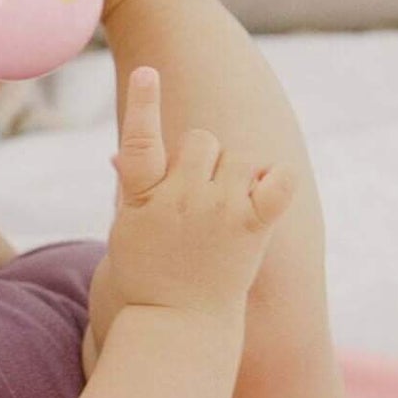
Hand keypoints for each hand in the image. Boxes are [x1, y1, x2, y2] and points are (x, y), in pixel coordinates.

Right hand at [104, 66, 297, 318]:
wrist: (175, 326)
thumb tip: (121, 155)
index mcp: (143, 198)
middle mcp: (180, 199)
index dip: (142, 103)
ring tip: (228, 207)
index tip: (147, 71)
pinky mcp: (251, 228)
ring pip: (239, 156)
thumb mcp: (125, 232)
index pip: (140, 140)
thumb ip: (129, 189)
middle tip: (200, 192)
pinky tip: (267, 191)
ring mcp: (218, 211)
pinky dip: (277, 180)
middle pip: (202, 139)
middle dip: (204, 157)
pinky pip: (277, 182)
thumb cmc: (145, 280)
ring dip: (238, 172)